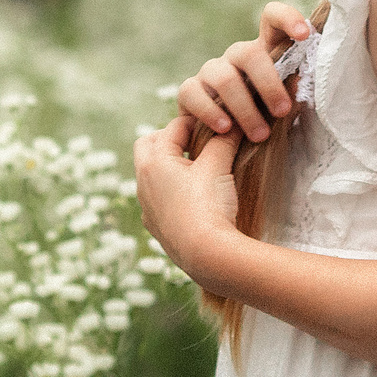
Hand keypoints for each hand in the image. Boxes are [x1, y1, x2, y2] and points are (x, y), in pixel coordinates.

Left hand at [133, 115, 241, 285]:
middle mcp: (142, 183)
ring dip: (169, 166)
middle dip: (169, 138)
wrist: (207, 255)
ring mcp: (147, 207)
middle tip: (194, 140)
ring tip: (195, 167)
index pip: (173, 128)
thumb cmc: (209, 205)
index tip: (214, 122)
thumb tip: (234, 123)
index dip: (196, 121)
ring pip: (150, 175)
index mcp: (153, 162)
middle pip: (148, 146)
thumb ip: (224, 140)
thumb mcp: (218, 166)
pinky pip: (157, 199)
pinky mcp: (156, 227)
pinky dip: (170, 191)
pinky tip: (190, 197)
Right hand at [176, 1, 312, 141]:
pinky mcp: (189, 90)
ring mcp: (211, 71)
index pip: (272, 21)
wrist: (226, 148)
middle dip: (268, 84)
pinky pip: (194, 94)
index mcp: (265, 54)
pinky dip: (211, 112)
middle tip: (282, 111)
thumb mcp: (280, 112)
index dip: (286, 18)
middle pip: (249, 53)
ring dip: (245, 109)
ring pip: (224, 79)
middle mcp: (236, 57)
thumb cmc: (262, 123)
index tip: (304, 34)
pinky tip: (225, 129)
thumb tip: (297, 84)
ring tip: (260, 136)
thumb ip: (289, 99)